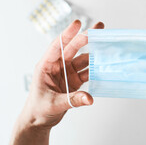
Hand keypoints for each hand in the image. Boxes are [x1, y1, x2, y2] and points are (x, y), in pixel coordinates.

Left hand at [5, 20, 103, 144]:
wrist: (39, 120)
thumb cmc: (39, 109)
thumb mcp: (54, 104)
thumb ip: (73, 100)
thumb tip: (90, 98)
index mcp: (46, 66)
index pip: (56, 46)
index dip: (67, 34)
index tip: (77, 24)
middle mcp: (57, 66)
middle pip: (72, 48)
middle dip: (85, 38)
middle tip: (98, 29)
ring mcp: (67, 72)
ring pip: (82, 58)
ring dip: (94, 53)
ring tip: (107, 47)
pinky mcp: (75, 80)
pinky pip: (87, 71)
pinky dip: (96, 68)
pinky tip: (105, 65)